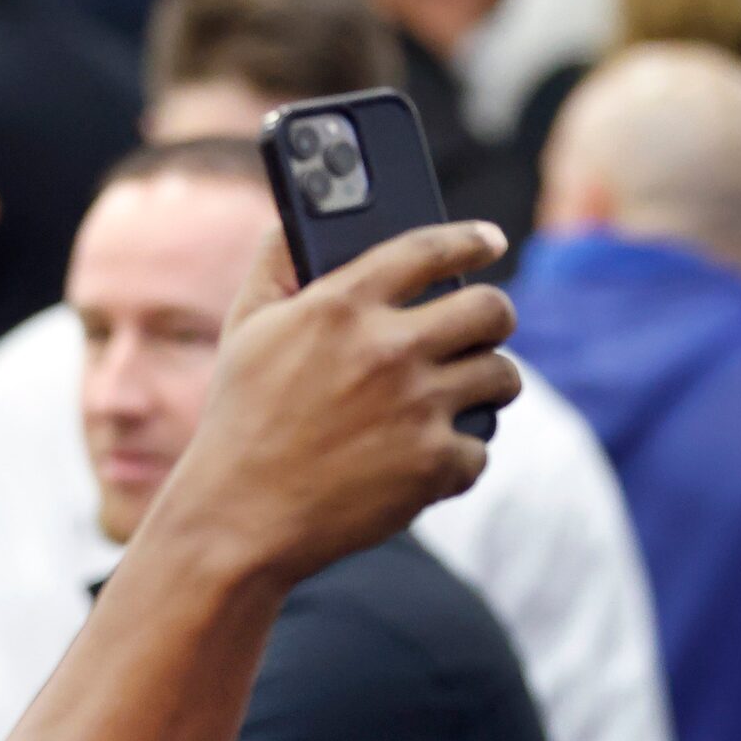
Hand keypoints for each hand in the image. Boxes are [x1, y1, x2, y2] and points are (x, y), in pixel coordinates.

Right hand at [150, 223, 520, 587]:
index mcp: (341, 305)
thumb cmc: (240, 420)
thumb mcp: (245, 329)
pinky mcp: (433, 464)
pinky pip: (480, 447)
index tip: (489, 241)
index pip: (428, 250)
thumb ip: (275, 265)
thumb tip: (294, 221)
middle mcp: (387, 349)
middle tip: (484, 329)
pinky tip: (431, 458)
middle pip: (490, 309)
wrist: (238, 519)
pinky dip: (460, 457)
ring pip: (502, 376)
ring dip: (491, 383)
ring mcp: (416, 407)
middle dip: (494, 317)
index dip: (468, 240)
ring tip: (469, 392)